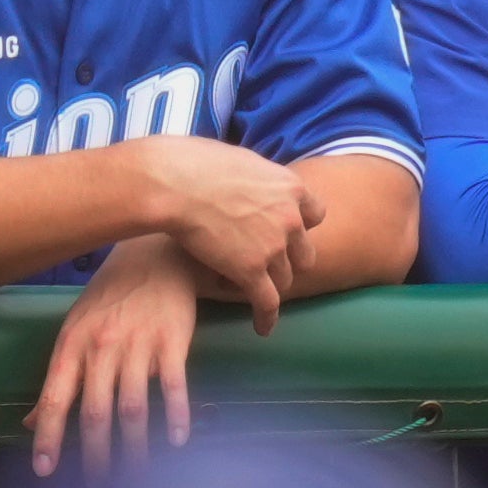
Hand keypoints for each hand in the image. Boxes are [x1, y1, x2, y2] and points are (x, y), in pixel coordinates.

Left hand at [29, 232, 208, 475]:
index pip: (54, 398)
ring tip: (137, 478)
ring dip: (135, 447)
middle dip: (94, 455)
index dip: (47, 436)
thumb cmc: (112, 299)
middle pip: (94, 411)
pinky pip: (173, 385)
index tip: (44, 471)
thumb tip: (30, 422)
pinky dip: (175, 415)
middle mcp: (101, 347)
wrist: (155, 256)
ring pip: (132, 406)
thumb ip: (59, 378)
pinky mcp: (172, 340)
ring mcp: (137, 344)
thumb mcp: (76, 332)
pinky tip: (177, 441)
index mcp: (71, 346)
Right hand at [124, 134, 324, 324]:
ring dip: (271, 285)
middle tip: (267, 263)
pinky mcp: (251, 271)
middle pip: (304, 253)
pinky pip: (268, 303)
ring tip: (253, 290)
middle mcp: (290, 218)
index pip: (316, 214)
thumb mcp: (242, 160)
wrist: (172, 183)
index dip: (301, 224)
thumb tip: (255, 181)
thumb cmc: (193, 163)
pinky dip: (267, 318)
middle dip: (289, 259)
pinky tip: (262, 328)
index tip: (287, 230)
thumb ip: (259, 178)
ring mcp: (273, 247)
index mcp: (291, 187)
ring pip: (285, 279)